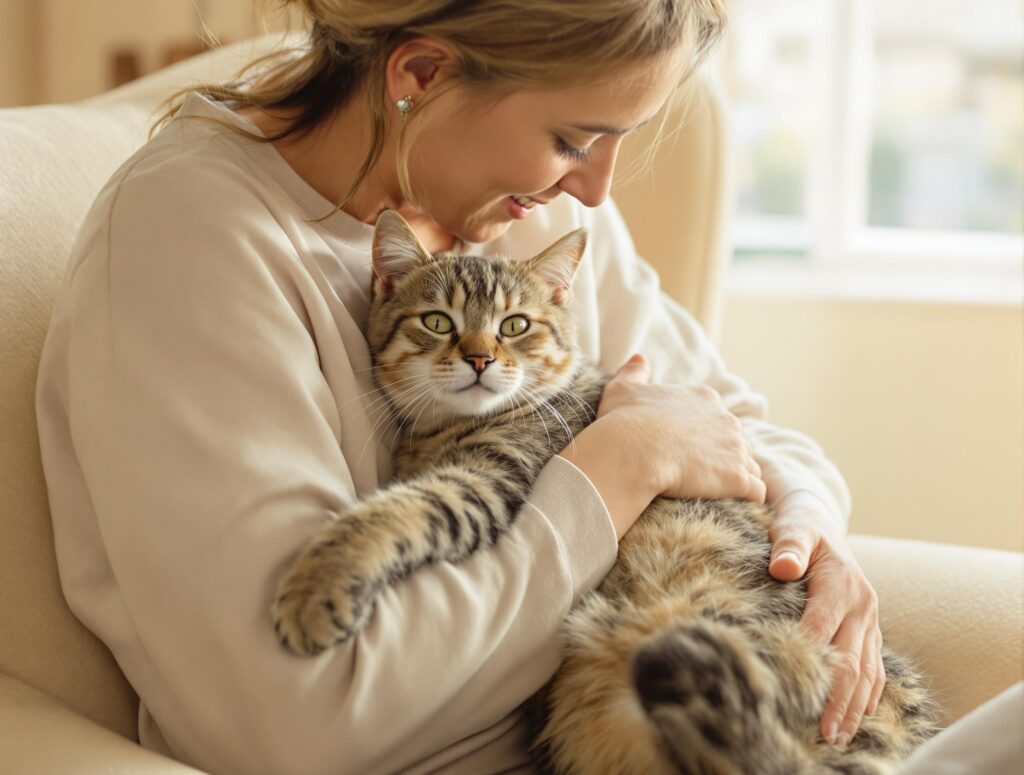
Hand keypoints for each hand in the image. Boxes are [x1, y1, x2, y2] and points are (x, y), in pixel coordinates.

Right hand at [598, 353, 766, 503]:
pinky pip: (756, 490)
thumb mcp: (623, 389)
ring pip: (749, 465)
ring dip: (738, 477)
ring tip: (719, 493)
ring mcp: (735, 449)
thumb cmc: (624, 421)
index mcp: (704, 399)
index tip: (690, 450)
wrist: (631, 451)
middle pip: (736, 441)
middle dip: (725, 457)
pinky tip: (737, 505)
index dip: (706, 435)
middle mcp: (727, 420)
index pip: (717, 418)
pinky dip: (750, 497)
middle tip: (703, 475)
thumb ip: (635, 372)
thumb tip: (639, 359)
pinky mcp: (737, 478)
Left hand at [768, 506, 885, 746]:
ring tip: (837, 737)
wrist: (821, 522)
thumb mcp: (793, 527)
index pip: (825, 622)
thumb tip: (782, 568)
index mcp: (843, 582)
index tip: (796, 680)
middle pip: (852, 658)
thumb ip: (789, 545)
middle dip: (838, 697)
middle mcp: (863, 605)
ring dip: (853, 706)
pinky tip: (854, 720)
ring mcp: (870, 620)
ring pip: (867, 670)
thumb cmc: (800, 527)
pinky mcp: (868, 630)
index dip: (811, 651)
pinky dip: (866, 696)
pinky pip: (874, 667)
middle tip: (823, 731)